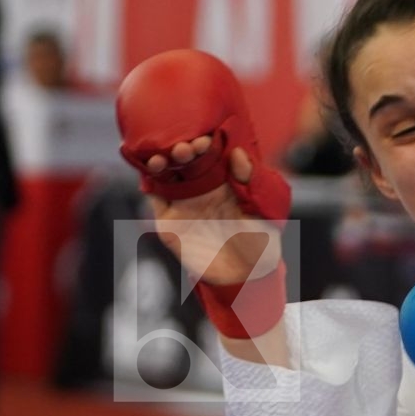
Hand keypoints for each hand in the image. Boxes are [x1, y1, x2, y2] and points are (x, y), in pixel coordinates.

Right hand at [144, 138, 282, 286]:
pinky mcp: (169, 222)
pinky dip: (150, 182)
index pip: (210, 153)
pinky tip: (152, 170)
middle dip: (182, 149)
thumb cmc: (261, 240)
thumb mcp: (264, 209)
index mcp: (224, 180)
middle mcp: (201, 187)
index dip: (205, 143)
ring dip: (161, 162)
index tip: (204, 140)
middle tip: (184, 148)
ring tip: (162, 158)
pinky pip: (156, 197)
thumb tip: (237, 153)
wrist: (246, 276)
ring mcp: (183, 203)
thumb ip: (252, 181)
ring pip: (166, 174)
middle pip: (185, 160)